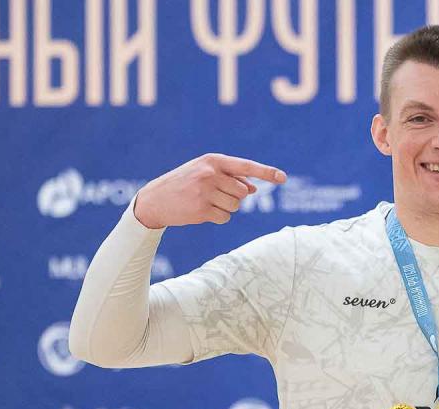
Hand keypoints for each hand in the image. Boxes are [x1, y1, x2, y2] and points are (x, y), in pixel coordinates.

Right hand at [132, 153, 286, 228]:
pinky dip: (218, 218)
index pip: (246, 166)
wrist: (155, 199)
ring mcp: (205, 191)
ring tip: (205, 202)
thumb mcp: (206, 174)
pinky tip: (201, 211)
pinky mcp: (201, 209)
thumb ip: (230, 178)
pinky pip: (225, 218)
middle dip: (234, 196)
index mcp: (213, 161)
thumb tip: (254, 189)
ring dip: (226, 208)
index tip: (283, 178)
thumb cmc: (185, 184)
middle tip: (213, 195)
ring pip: (236, 206)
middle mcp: (210, 174)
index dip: (266, 172)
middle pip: (243, 191)